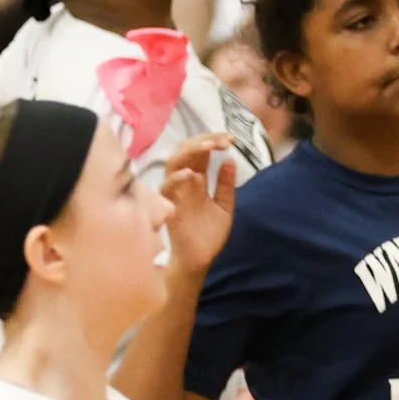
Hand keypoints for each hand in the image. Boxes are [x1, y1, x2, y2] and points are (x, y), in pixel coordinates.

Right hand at [158, 133, 238, 274]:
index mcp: (198, 179)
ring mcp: (175, 191)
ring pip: (174, 162)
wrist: (200, 260)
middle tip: (224, 140)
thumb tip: (230, 160)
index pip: (202, 152)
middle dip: (205, 140)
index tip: (232, 139)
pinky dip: (176, 178)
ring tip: (209, 147)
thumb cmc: (208, 235)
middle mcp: (185, 181)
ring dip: (190, 151)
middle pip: (187, 150)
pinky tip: (191, 173)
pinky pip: (167, 187)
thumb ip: (226, 185)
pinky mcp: (168, 205)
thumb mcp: (224, 206)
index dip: (214, 141)